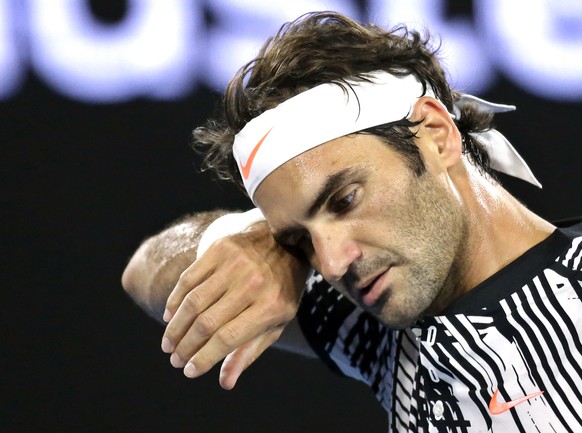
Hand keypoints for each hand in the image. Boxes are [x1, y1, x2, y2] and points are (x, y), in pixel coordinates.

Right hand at [161, 222, 308, 388]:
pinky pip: (189, 278)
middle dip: (186, 346)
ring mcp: (236, 263)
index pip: (228, 338)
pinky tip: (170, 317)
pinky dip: (175, 300)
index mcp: (271, 306)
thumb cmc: (281, 291)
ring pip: (193, 301)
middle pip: (207, 322)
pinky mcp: (221, 247)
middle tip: (174, 360)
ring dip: (176, 327)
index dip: (204, 358)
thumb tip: (224, 383)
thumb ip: (250, 351)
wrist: (287, 243)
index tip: (188, 371)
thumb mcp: (276, 322)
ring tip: (168, 345)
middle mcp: (253, 283)